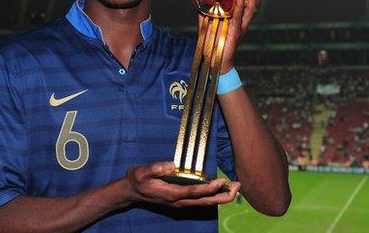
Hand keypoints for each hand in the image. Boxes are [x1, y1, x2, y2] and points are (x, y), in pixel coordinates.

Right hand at [124, 161, 240, 207]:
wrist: (131, 192)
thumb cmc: (137, 180)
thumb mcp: (142, 172)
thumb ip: (156, 168)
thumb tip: (173, 165)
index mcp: (171, 194)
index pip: (194, 192)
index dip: (209, 188)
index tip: (221, 181)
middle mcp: (179, 201)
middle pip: (206, 202)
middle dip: (223, 196)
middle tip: (237, 185)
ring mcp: (181, 203)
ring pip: (206, 203)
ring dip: (221, 196)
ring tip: (234, 186)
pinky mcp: (182, 201)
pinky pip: (202, 201)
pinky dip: (214, 196)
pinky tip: (221, 188)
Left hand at [197, 0, 260, 73]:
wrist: (215, 62)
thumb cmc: (213, 44)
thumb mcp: (207, 23)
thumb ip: (205, 11)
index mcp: (238, 18)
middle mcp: (243, 21)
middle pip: (253, 0)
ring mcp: (241, 27)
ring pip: (250, 7)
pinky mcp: (236, 32)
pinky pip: (239, 16)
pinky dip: (240, 4)